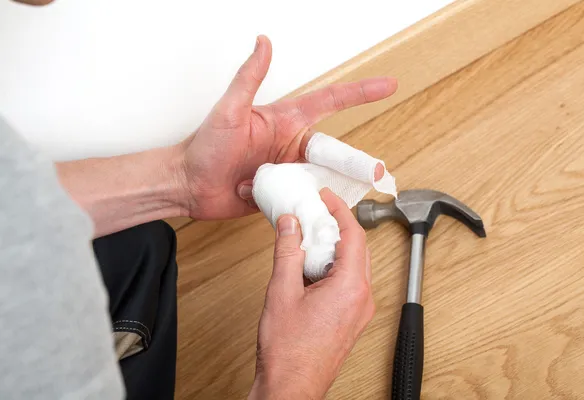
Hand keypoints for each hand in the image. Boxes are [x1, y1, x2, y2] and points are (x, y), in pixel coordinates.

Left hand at [178, 35, 396, 219]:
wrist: (188, 186)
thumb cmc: (204, 147)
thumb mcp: (229, 110)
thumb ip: (249, 78)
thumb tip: (263, 43)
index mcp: (285, 122)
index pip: (330, 102)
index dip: (360, 93)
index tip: (387, 85)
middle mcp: (291, 146)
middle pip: (334, 150)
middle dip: (354, 161)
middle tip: (373, 170)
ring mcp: (288, 171)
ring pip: (323, 177)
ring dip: (332, 186)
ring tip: (336, 194)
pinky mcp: (282, 194)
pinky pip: (305, 198)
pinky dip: (311, 204)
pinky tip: (312, 209)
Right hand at [248, 189, 374, 399]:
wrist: (291, 387)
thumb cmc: (288, 351)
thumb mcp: (281, 291)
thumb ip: (287, 251)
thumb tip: (290, 224)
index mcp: (351, 287)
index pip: (354, 235)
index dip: (339, 211)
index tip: (325, 197)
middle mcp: (363, 297)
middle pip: (358, 247)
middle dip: (337, 226)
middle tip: (315, 213)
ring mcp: (361, 310)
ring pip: (355, 264)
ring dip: (335, 247)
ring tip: (310, 237)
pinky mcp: (353, 318)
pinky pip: (351, 281)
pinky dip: (335, 266)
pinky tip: (313, 265)